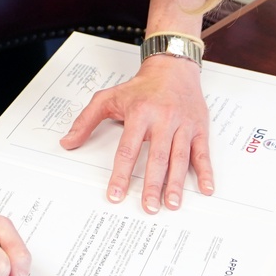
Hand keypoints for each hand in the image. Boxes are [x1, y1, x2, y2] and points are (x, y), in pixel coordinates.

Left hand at [59, 55, 213, 212]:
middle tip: (149, 207)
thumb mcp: (109, 97)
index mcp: (140, 113)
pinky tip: (207, 189)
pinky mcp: (198, 128)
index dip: (121, 173)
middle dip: (152, 185)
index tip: (115, 194)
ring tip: (171, 204)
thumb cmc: (141, 87)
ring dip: (176, 183)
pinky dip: (206, 172)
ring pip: (180, 158)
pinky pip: (202, 152)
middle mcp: (163, 119)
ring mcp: (183, 124)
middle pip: (157, 157)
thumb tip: (68, 142)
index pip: (128, 148)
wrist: (172, 68)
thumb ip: (86, 120)